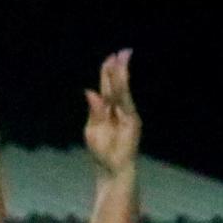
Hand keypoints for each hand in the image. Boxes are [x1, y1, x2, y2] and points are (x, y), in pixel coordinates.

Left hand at [82, 49, 140, 175]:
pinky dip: (124, 89)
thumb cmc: (101, 154)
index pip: (107, 87)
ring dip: (122, 74)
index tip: (110, 57)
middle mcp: (119, 110)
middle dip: (118, 68)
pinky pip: (127, 101)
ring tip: (123, 58)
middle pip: (116, 85)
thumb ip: (94, 112)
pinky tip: (123, 77)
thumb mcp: (92, 131)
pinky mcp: (133, 121)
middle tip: (122, 51)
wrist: (113, 170)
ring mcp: (127, 115)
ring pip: (122, 90)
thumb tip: (90, 91)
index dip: (108, 72)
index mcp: (107, 111)